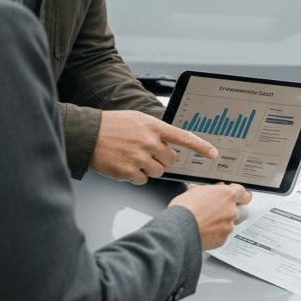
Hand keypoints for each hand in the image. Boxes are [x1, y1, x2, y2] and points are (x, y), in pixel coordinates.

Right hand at [90, 110, 217, 183]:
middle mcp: (149, 142)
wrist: (88, 134)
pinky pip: (143, 180)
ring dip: (150, 168)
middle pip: (171, 160)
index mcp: (154, 127)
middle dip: (163, 158)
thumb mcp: (139, 120)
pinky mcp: (128, 171)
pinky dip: (136, 175)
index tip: (213, 154)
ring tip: (134, 157)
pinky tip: (125, 165)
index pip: (184, 137)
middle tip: (147, 152)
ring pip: (159, 172)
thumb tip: (172, 143)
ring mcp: (139, 157)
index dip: (201, 147)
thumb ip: (157, 131)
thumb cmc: (113, 126)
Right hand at [169, 183, 251, 248]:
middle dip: (225, 210)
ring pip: (227, 223)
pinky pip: (221, 235)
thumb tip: (211, 192)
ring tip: (203, 223)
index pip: (242, 192)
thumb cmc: (184, 209)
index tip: (235, 196)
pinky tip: (203, 231)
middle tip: (211, 211)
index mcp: (227, 195)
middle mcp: (232, 210)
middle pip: (234, 209)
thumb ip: (210, 191)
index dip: (237, 194)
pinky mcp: (223, 239)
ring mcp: (229, 226)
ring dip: (219, 223)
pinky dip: (214, 234)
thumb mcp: (196, 191)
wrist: (178, 229)